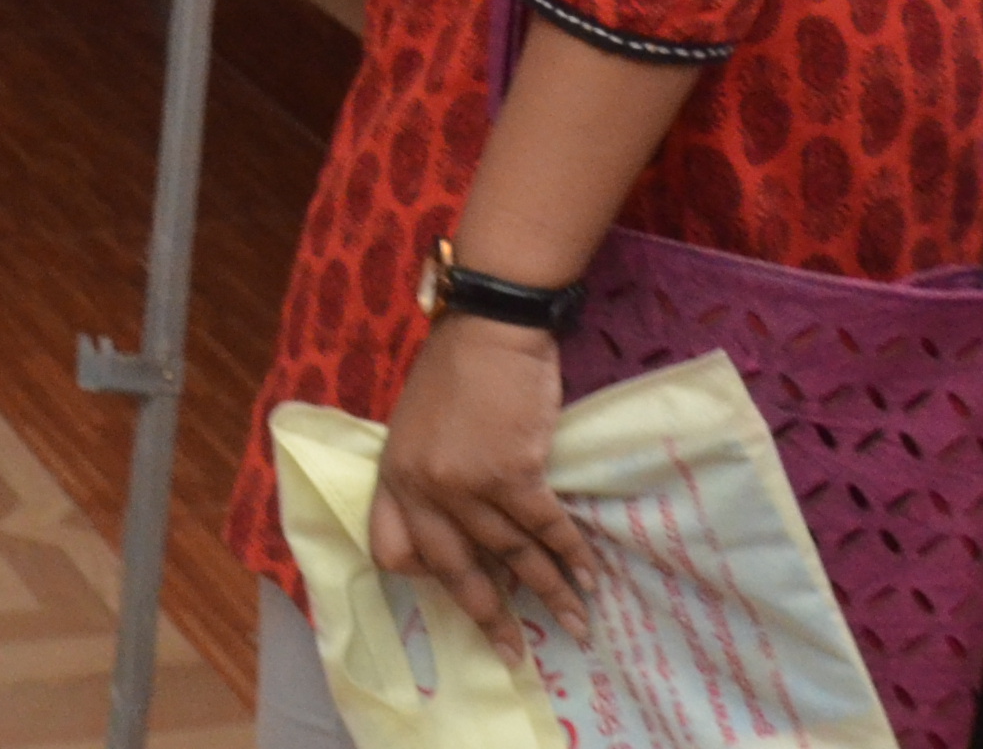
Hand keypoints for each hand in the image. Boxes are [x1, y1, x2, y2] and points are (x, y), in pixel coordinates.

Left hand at [367, 312, 592, 658]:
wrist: (491, 329)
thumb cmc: (458, 370)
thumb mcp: (418, 425)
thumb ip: (429, 474)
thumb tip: (461, 522)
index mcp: (394, 475)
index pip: (391, 549)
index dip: (422, 577)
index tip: (452, 590)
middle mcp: (423, 488)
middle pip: (455, 571)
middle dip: (489, 616)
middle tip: (513, 652)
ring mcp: (467, 484)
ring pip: (510, 556)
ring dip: (548, 593)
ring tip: (574, 624)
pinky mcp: (512, 473)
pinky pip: (546, 529)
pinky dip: (572, 556)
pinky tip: (590, 578)